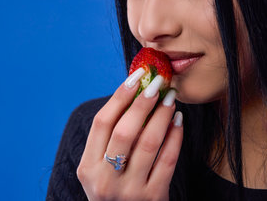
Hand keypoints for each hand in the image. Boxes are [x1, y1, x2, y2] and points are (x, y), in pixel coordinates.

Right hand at [77, 68, 182, 200]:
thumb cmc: (115, 190)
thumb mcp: (101, 170)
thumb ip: (111, 140)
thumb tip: (135, 94)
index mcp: (88, 168)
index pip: (102, 122)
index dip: (120, 95)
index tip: (137, 76)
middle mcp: (105, 180)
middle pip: (124, 131)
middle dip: (143, 102)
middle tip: (158, 83)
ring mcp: (130, 191)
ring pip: (149, 143)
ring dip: (162, 115)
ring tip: (171, 98)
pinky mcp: (153, 197)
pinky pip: (168, 159)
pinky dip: (175, 136)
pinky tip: (179, 121)